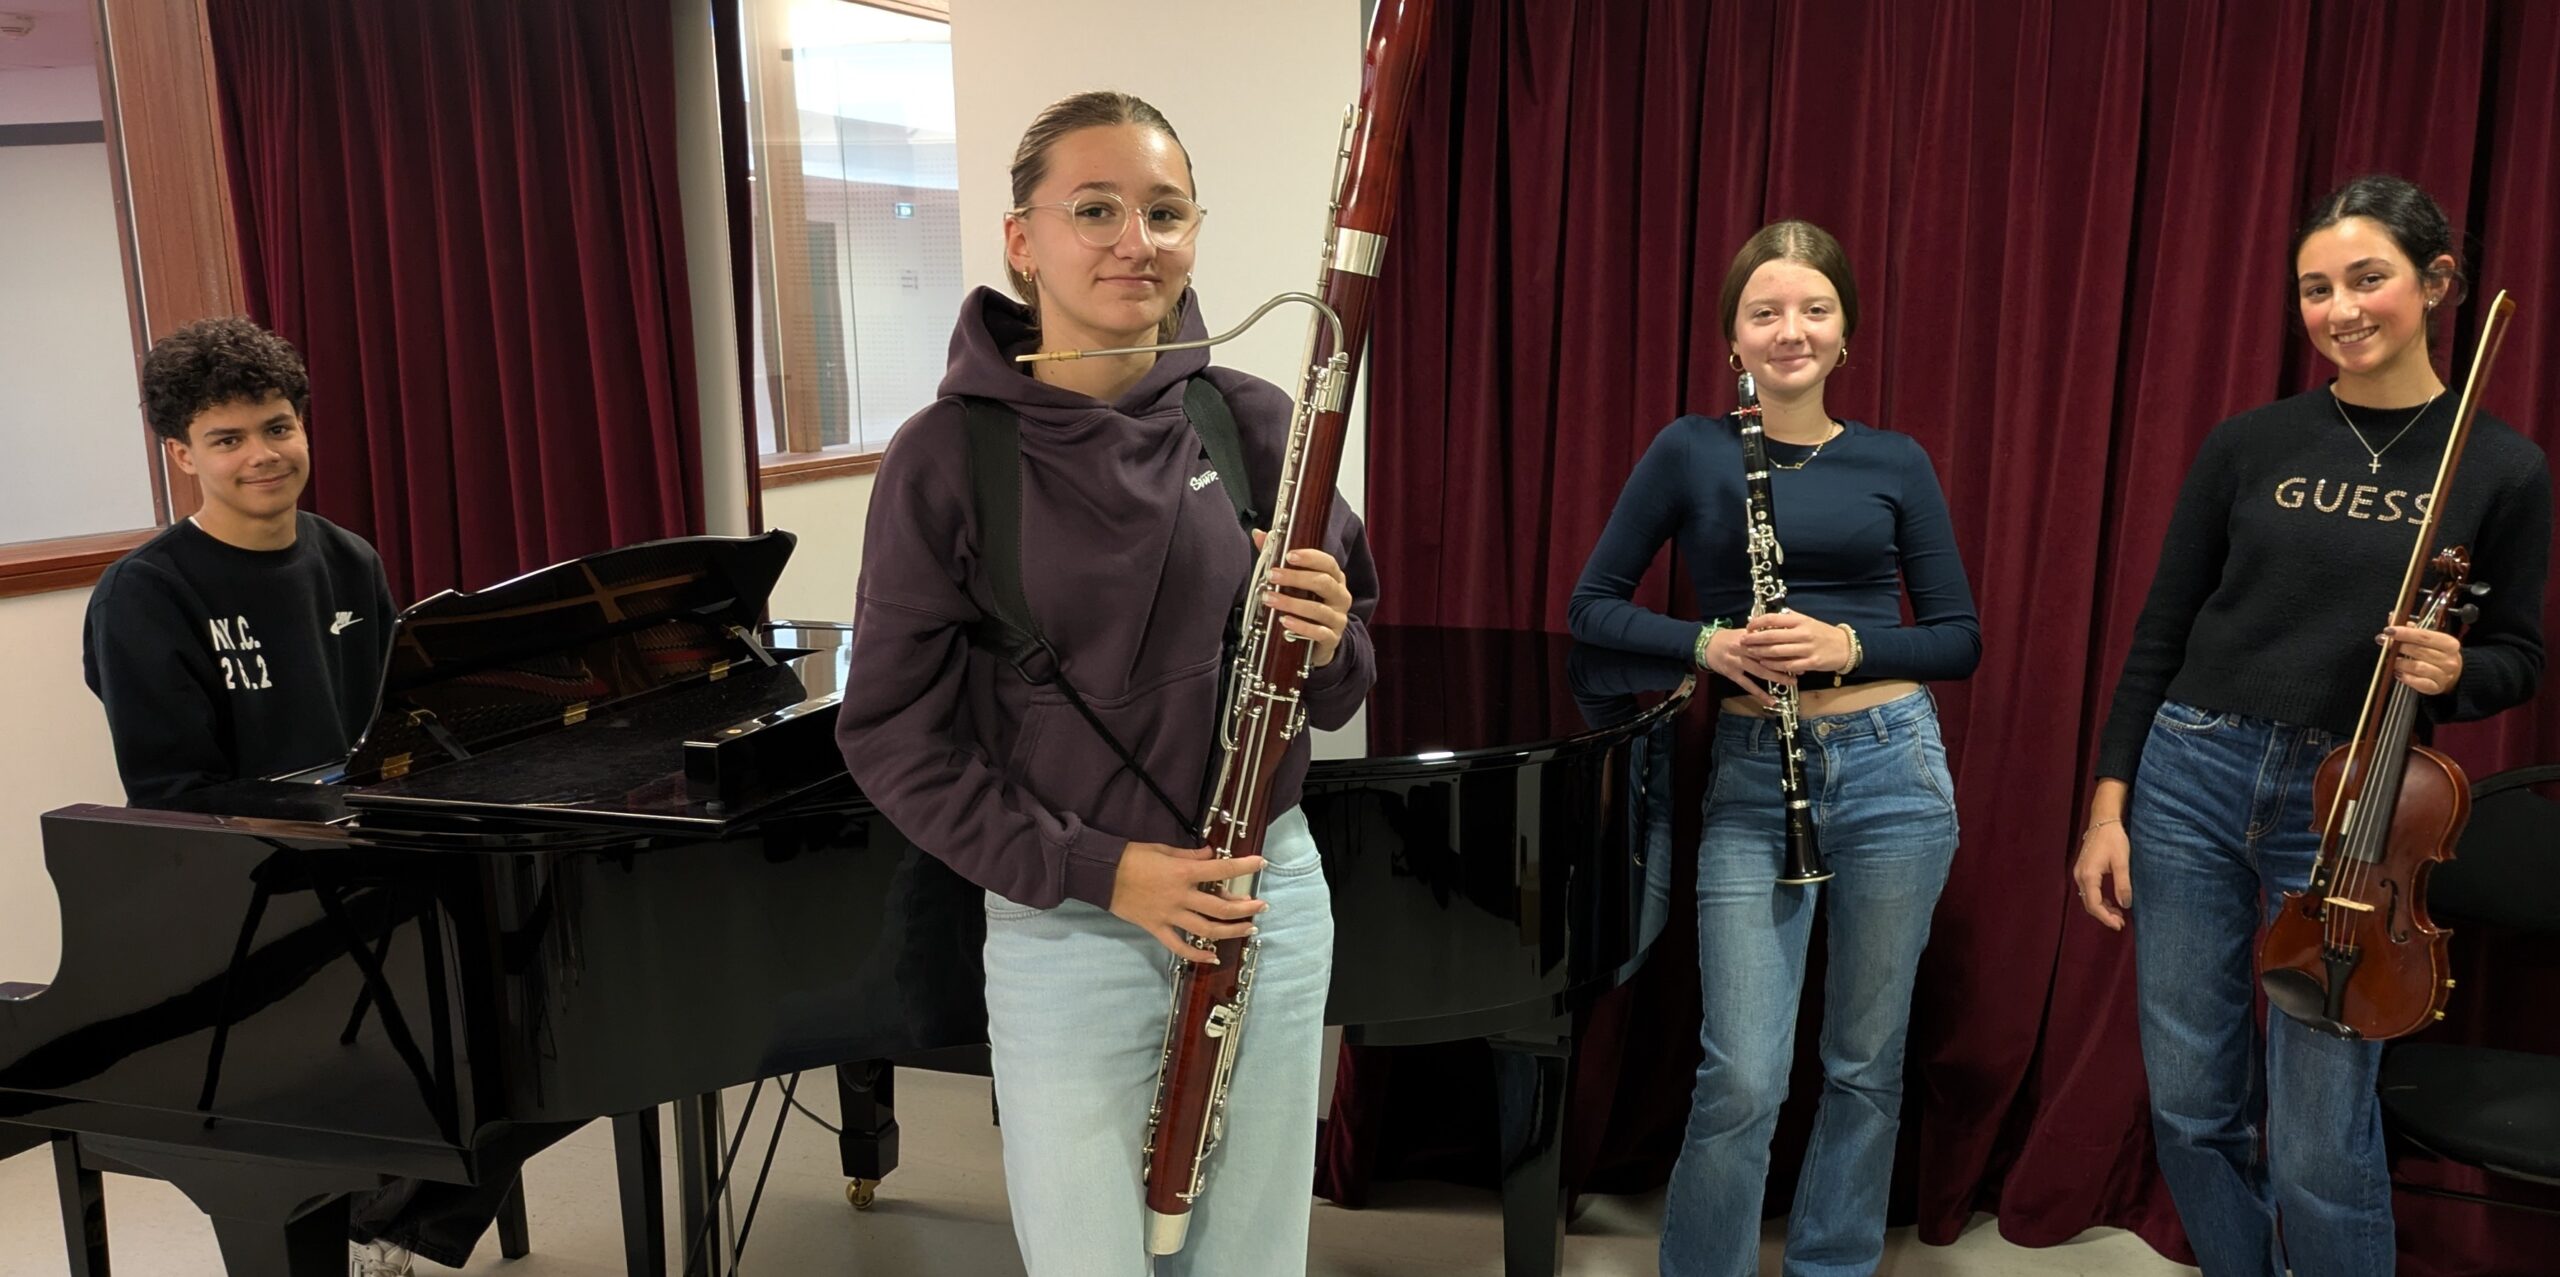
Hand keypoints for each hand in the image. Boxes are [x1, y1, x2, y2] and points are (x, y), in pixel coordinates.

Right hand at [1109, 841, 1268, 963]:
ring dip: (1231, 931)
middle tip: (1261, 906)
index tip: (1261, 864)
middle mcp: (1181, 896)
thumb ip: (1190, 855)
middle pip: (1221, 907)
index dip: (1245, 867)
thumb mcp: (1164, 849)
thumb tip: (1211, 855)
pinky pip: (1179, 946)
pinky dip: (1196, 955)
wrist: (1102, 874)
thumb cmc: (1132, 857)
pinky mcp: (1156, 928)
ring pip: (1206, 929)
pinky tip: (1212, 957)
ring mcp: (1169, 915)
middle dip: (1245, 908)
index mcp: (1184, 872)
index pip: (1222, 869)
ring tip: (1248, 929)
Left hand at [1254, 530, 1353, 668]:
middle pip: (1323, 582)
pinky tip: (1284, 621)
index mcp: (1335, 579)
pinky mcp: (1332, 638)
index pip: (1328, 563)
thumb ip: (1280, 559)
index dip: (1309, 557)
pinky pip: (1319, 633)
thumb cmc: (1308, 605)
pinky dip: (1300, 627)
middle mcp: (1340, 596)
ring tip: (1269, 599)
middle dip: (1295, 578)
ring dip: (1291, 603)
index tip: (1288, 555)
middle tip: (1272, 575)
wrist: (1321, 642)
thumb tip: (1259, 535)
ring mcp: (1338, 618)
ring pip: (1318, 609)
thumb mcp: (1297, 583)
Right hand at [1704, 625, 1793, 706]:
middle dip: (1785, 663)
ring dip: (1776, 677)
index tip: (1799, 652)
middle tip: (1801, 669)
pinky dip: (1760, 694)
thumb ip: (1761, 634)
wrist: (1705, 645)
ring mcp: (1737, 663)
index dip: (1785, 647)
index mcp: (1748, 636)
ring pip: (1760, 671)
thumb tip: (1782, 635)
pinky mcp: (1732, 674)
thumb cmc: (1727, 638)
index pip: (1770, 642)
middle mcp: (1743, 649)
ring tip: (1791, 683)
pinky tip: (1771, 700)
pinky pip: (1748, 685)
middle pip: (1767, 657)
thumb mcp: (1744, 631)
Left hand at [1737, 611, 1852, 674]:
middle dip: (1754, 639)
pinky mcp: (1811, 663)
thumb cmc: (1822, 633)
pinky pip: (1788, 665)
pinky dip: (1775, 665)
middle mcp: (1803, 633)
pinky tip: (1765, 664)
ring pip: (1778, 652)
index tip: (1748, 626)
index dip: (1758, 622)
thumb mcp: (1807, 621)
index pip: (1773, 618)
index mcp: (1800, 621)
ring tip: (1750, 653)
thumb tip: (1769, 618)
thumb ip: (1789, 619)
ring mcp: (1807, 649)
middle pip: (1772, 636)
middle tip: (1742, 641)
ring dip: (1761, 653)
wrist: (1845, 647)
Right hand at [2072, 819, 2131, 931]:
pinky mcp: (2083, 870)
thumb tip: (2125, 904)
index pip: (2094, 904)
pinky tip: (2111, 901)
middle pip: (2089, 904)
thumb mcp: (2122, 862)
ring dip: (2102, 908)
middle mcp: (2080, 876)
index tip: (2119, 925)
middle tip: (2120, 922)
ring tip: (2118, 914)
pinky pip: (2088, 891)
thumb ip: (2123, 884)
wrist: (2103, 822)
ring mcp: (2079, 873)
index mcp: (2088, 876)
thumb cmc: (2113, 839)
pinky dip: (2099, 899)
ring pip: (2088, 898)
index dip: (2106, 918)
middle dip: (2104, 915)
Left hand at [2381, 624, 2462, 695]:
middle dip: (2398, 646)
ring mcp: (2444, 675)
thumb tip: (2392, 617)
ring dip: (2400, 663)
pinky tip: (2398, 673)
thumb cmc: (2438, 653)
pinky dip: (2406, 677)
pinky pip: (2418, 683)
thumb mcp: (2429, 639)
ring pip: (2417, 667)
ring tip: (2391, 660)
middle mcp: (2449, 659)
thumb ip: (2411, 629)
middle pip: (2418, 651)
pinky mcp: (2436, 688)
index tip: (2388, 630)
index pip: (2424, 636)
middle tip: (2384, 643)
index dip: (2405, 633)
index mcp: (2449, 643)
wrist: (2454, 675)